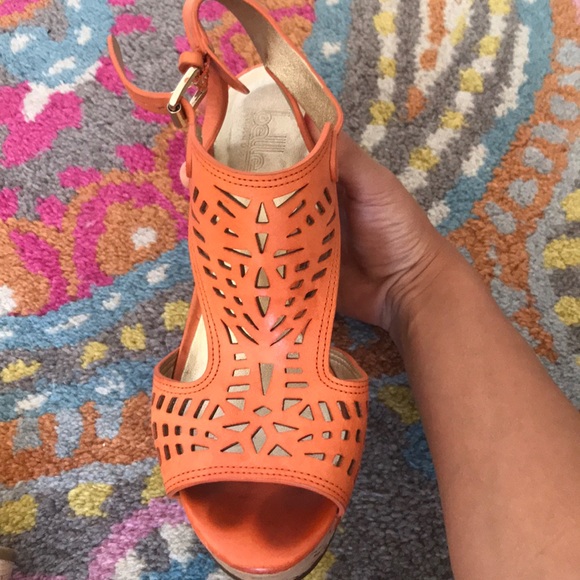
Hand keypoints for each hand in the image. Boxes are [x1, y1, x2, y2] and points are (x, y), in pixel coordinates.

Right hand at [179, 129, 454, 332]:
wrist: (407, 289)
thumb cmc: (396, 228)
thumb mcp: (374, 184)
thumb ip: (343, 156)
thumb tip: (306, 117)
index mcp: (321, 179)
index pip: (277, 156)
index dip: (247, 147)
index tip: (215, 142)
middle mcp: (302, 207)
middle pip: (259, 191)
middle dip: (226, 183)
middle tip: (191, 178)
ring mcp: (295, 240)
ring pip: (256, 224)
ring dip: (227, 218)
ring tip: (195, 209)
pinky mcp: (292, 271)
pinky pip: (264, 260)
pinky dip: (242, 255)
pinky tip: (215, 249)